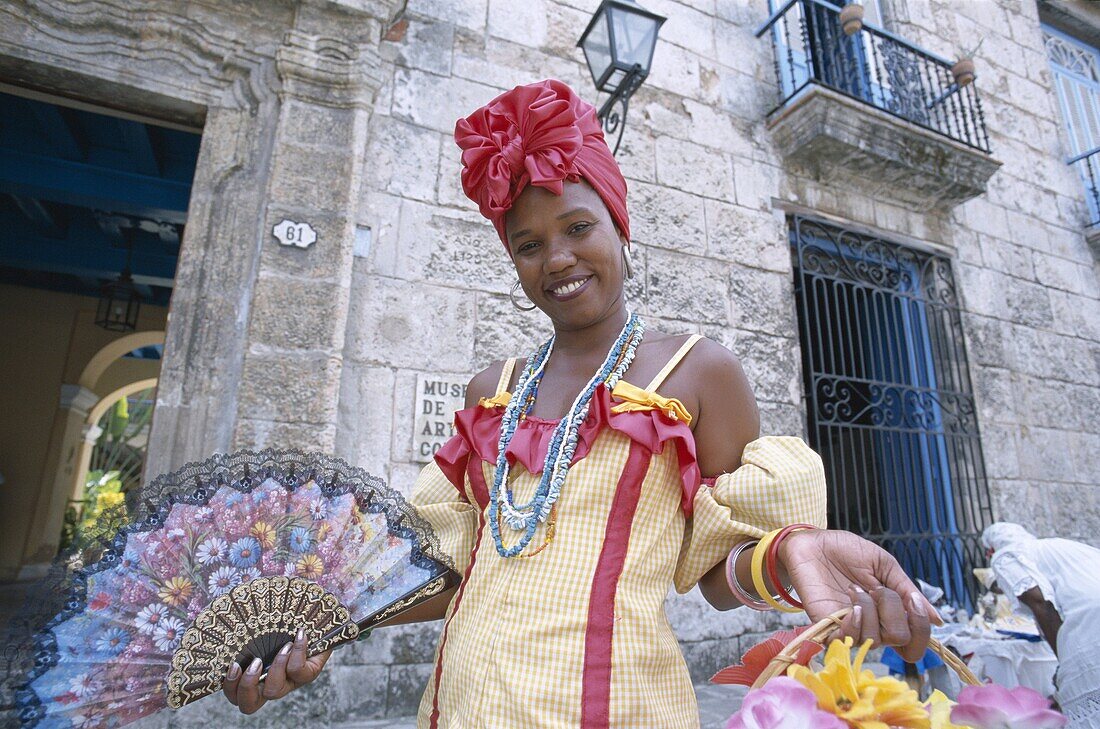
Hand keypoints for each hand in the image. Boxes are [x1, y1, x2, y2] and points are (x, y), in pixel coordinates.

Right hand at [222, 629, 332, 713]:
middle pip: (248, 704)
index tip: (234, 662)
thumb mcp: (265, 626)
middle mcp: (269, 685)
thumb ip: (245, 623)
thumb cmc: (284, 625)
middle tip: (254, 662)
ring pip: (274, 691)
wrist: (318, 624)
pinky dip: (299, 652)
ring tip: (283, 647)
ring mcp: (289, 682)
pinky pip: (299, 671)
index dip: (230, 684)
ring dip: (276, 668)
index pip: (234, 695)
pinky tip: (300, 635)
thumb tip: (223, 608)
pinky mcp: (308, 675)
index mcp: (255, 679)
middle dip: (246, 685)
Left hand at [778, 529, 942, 661]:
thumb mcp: (884, 565)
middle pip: (900, 639)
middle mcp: (872, 627)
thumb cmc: (846, 552)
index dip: (922, 630)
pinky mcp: (827, 627)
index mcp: (889, 614)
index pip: (914, 642)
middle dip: (894, 609)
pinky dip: (855, 621)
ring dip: (870, 607)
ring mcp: (850, 628)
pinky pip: (848, 640)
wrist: (812, 543)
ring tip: (854, 588)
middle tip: (876, 588)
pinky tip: (850, 601)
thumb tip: (937, 619)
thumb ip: (907, 591)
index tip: (912, 601)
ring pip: (876, 638)